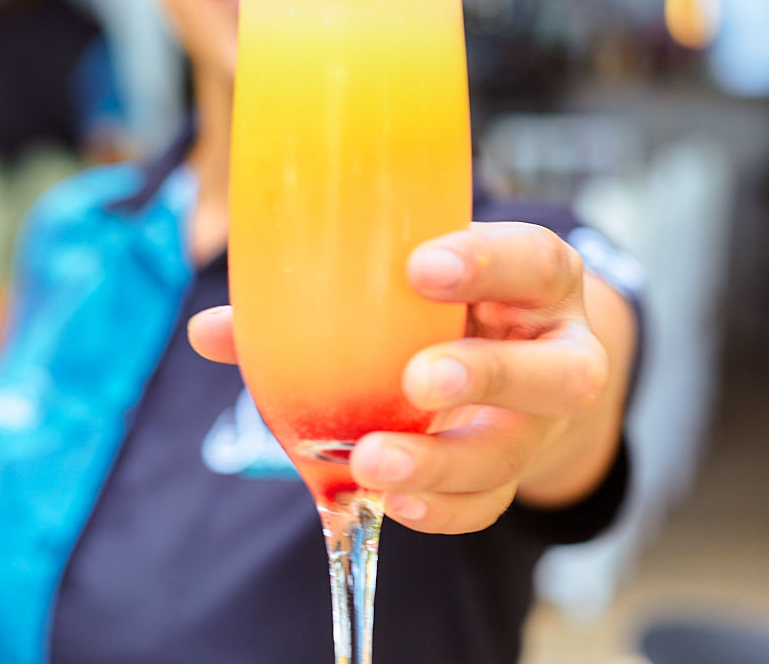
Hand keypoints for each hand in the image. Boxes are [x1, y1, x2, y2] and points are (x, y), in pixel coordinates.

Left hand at [189, 223, 618, 534]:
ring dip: (446, 461)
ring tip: (375, 463)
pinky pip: (492, 502)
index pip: (533, 260)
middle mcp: (559, 352)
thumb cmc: (449, 309)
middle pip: (557, 371)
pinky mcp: (518, 472)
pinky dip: (441, 508)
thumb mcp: (413, 286)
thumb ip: (324, 300)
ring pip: (519, 449)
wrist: (518, 358)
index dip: (487, 262)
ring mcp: (543, 421)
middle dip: (487, 376)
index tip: (421, 265)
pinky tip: (391, 503)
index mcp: (537, 283)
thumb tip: (210, 330)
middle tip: (418, 380)